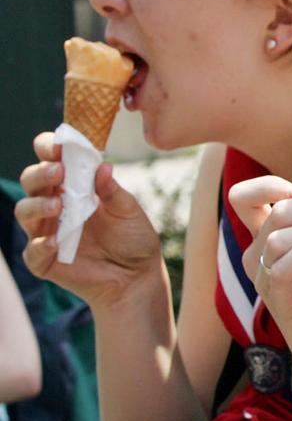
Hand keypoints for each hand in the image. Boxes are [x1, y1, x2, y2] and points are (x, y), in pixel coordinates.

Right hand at [15, 132, 161, 308]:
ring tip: (58, 204)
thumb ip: (113, 191)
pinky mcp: (45, 260)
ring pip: (24, 212)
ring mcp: (47, 232)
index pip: (51, 161)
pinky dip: (40, 245)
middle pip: (31, 182)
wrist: (138, 276)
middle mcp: (54, 206)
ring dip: (37, 204)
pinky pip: (32, 251)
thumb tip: (102, 166)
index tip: (58, 144)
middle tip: (58, 171)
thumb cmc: (133, 238)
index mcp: (72, 188)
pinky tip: (54, 241)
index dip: (49, 149)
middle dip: (40, 173)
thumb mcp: (128, 211)